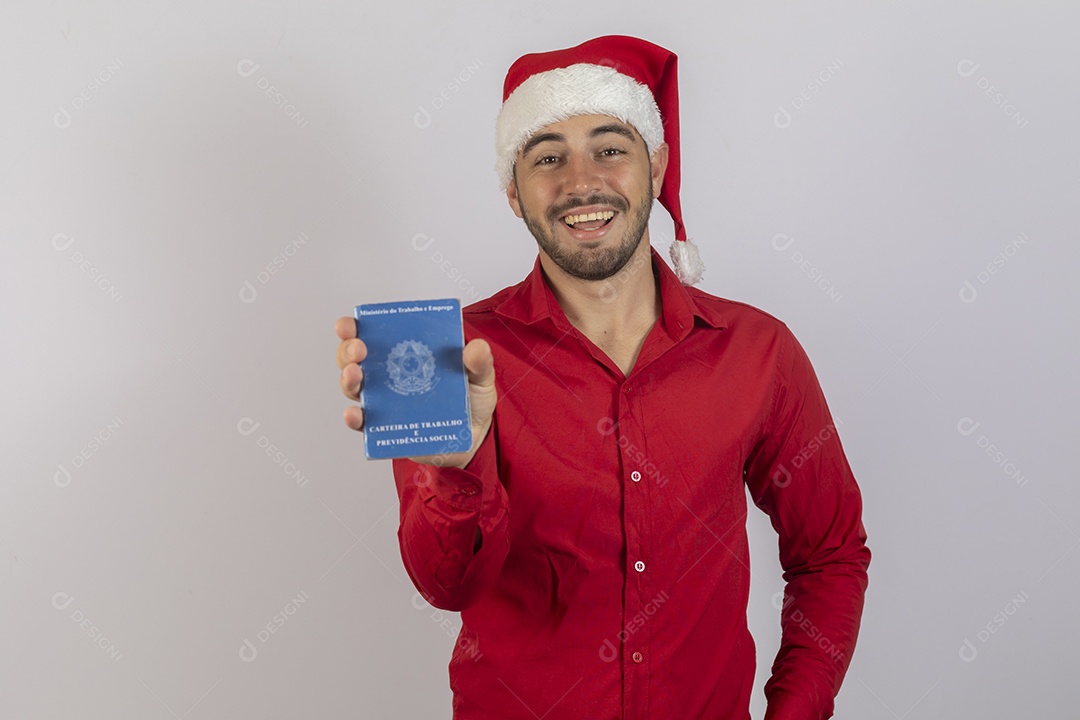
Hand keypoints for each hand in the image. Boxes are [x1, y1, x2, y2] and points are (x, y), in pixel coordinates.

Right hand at [335, 316, 496, 468]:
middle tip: (359, 349)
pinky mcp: (386, 429)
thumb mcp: (479, 376)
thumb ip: (479, 362)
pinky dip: (354, 418)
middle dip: (348, 350)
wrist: (474, 438)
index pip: (372, 335)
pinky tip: (355, 414)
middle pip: (354, 359)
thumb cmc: (470, 400)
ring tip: (354, 374)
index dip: (353, 328)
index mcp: (405, 354)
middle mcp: (387, 376)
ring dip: (348, 379)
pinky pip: (364, 424)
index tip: (349, 325)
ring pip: (354, 388)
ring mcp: (384, 402)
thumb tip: (477, 347)